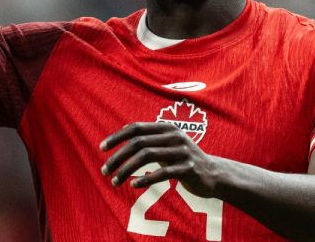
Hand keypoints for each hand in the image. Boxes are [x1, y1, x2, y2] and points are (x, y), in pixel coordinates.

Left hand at [100, 122, 219, 197]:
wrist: (213, 174)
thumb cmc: (183, 159)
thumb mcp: (167, 144)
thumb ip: (149, 139)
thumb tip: (123, 132)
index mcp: (166, 128)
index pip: (136, 128)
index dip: (117, 137)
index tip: (101, 148)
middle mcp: (174, 136)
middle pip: (138, 143)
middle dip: (118, 157)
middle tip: (104, 171)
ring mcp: (182, 151)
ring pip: (147, 157)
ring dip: (127, 170)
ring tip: (115, 181)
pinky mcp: (188, 168)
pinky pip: (162, 173)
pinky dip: (145, 179)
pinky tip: (134, 185)